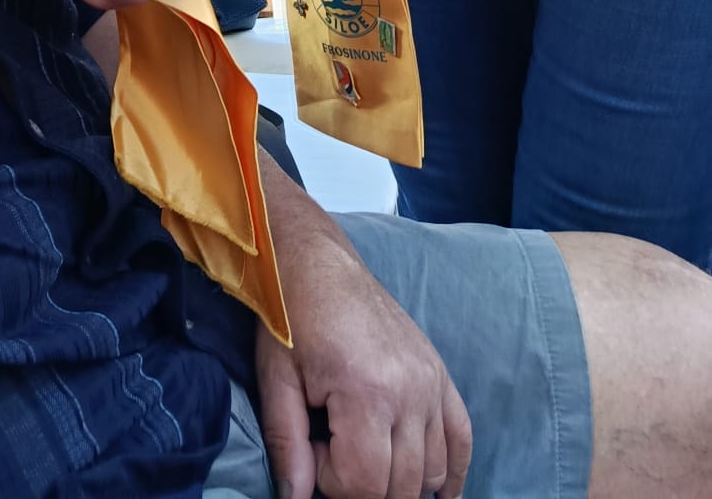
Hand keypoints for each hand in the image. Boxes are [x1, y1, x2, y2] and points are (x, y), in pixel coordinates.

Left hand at [256, 229, 470, 498]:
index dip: (330, 482)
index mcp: (366, 391)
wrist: (317, 262)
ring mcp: (431, 383)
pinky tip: (436, 491)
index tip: (311, 448)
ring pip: (432, 472)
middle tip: (332, 451)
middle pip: (400, 486)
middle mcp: (410, 391)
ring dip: (399, 481)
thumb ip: (287, 445)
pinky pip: (462, 441)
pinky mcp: (441, 376)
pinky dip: (451, 472)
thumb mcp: (276, 380)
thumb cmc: (290, 317)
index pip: (362, 484)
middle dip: (362, 486)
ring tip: (361, 449)